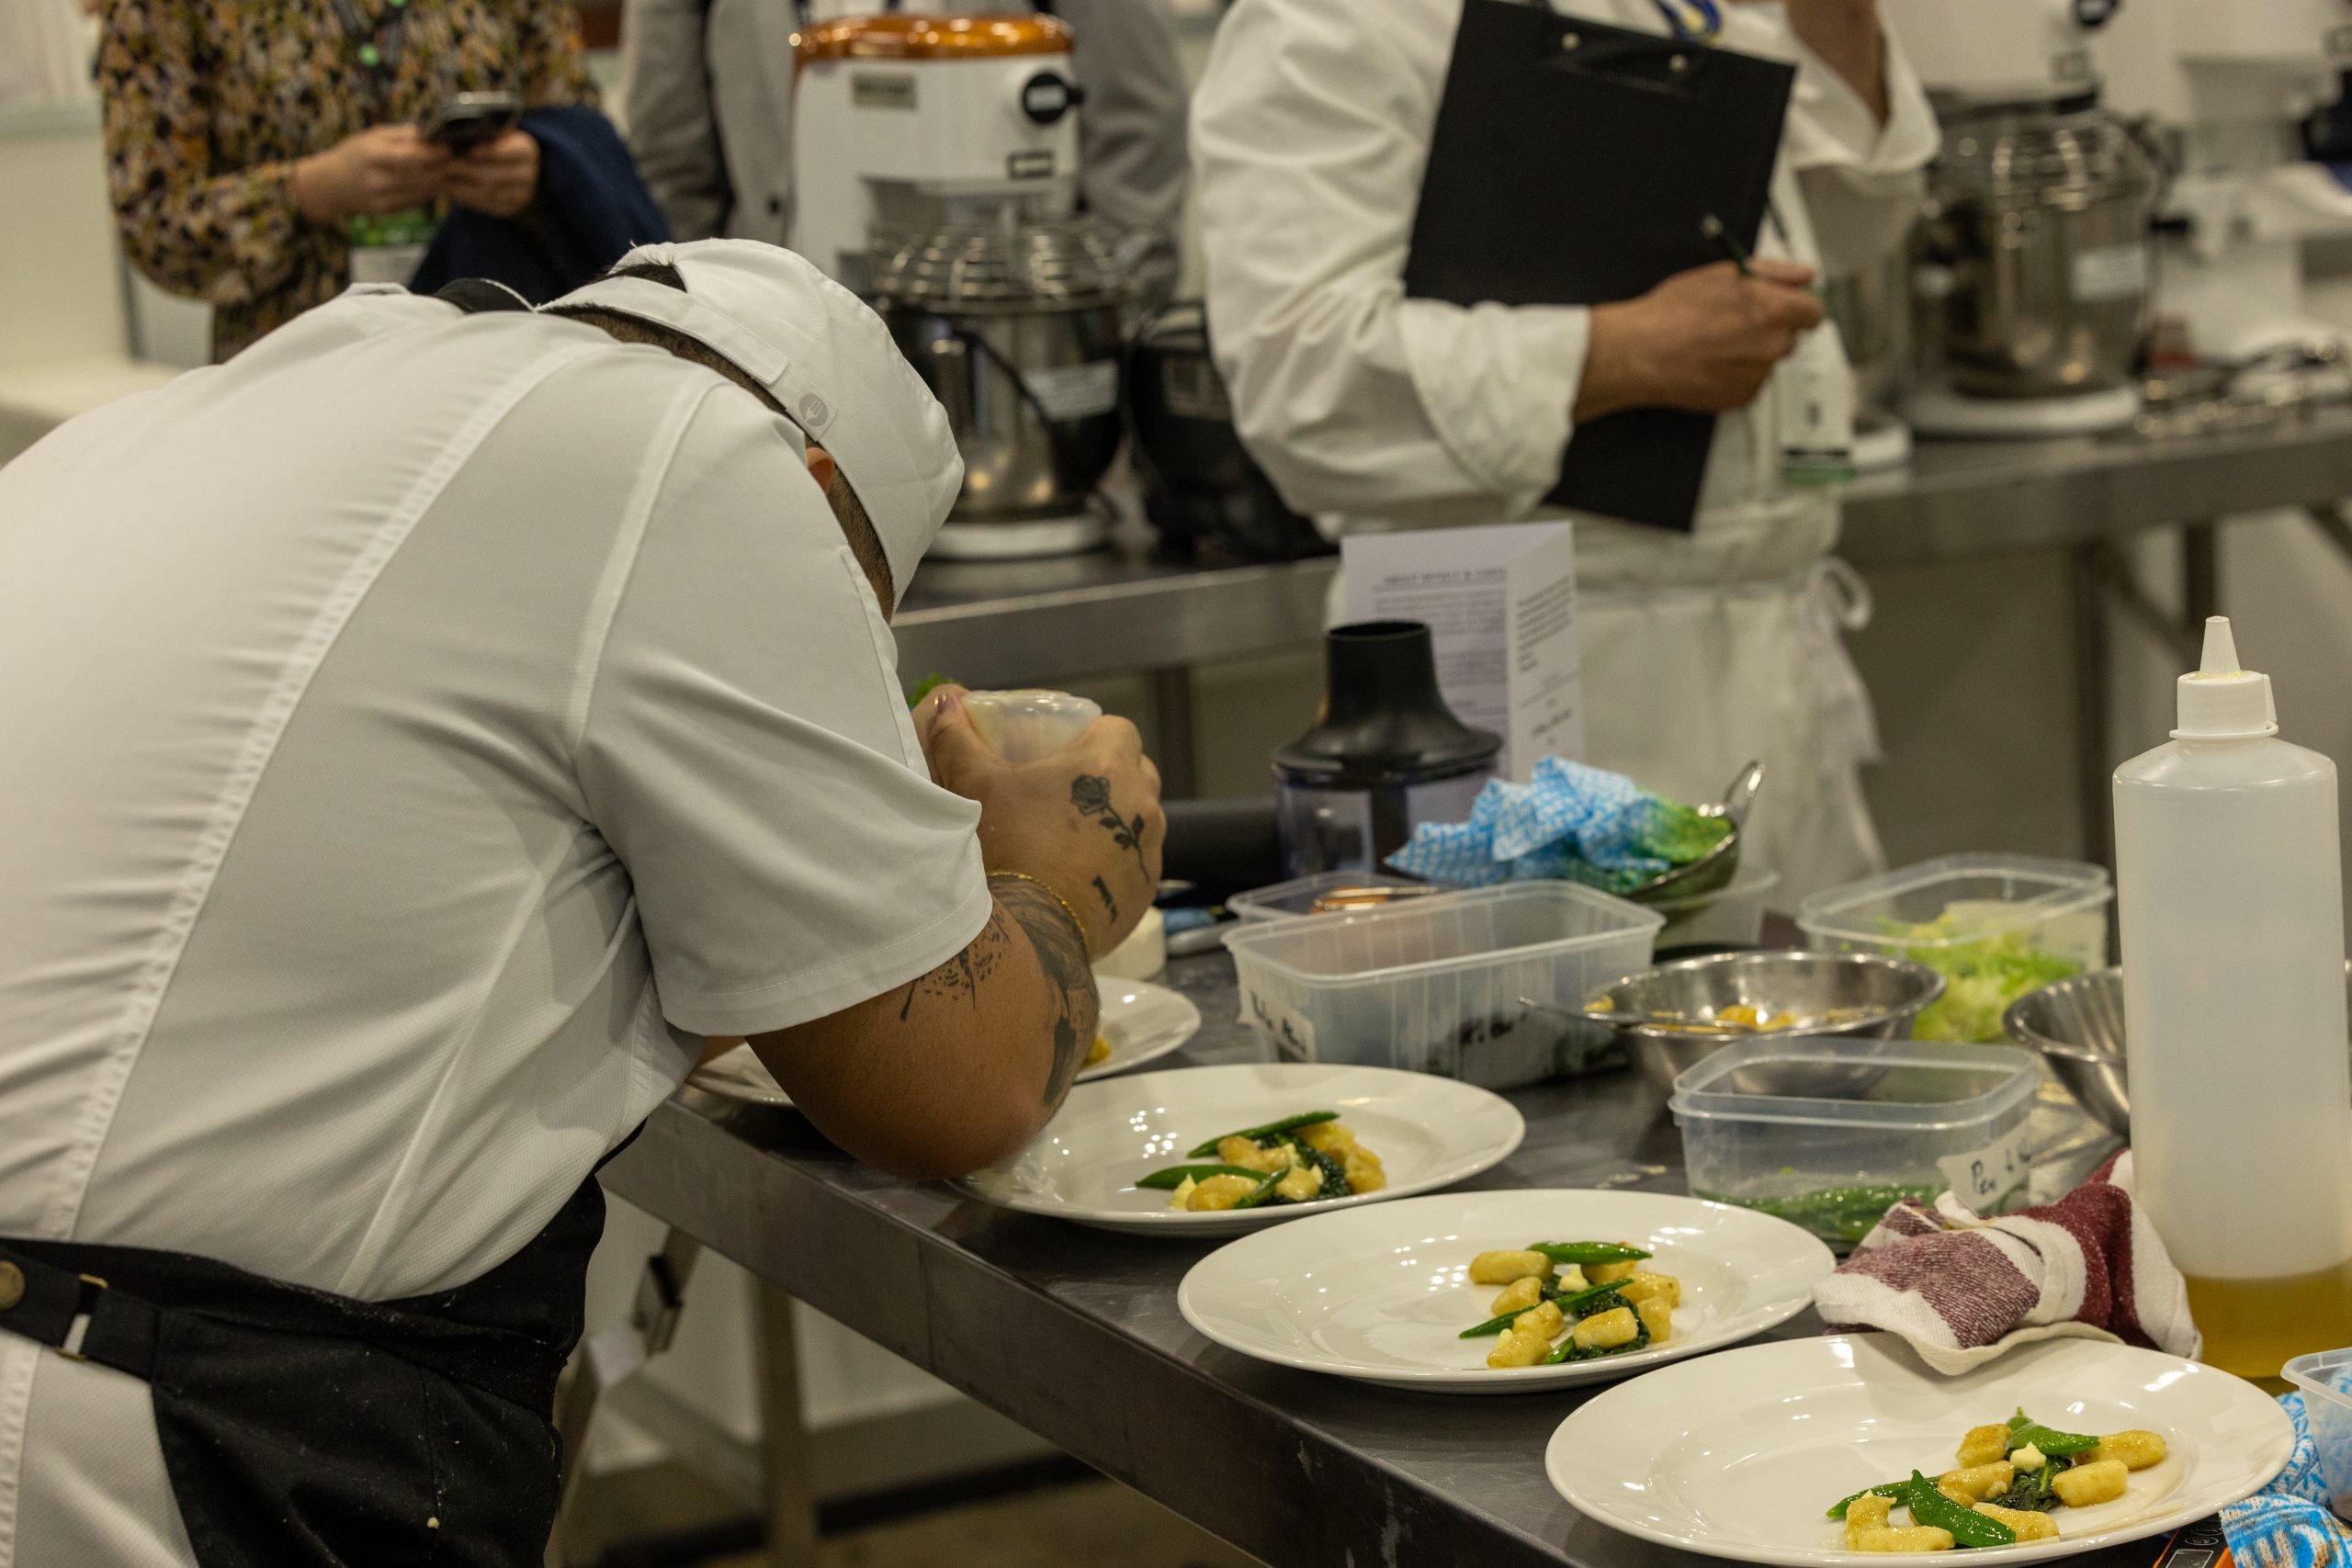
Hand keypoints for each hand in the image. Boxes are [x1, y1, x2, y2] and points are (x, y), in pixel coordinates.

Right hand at [292, 125, 449, 224]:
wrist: (330, 184)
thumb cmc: (355, 154)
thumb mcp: (372, 136)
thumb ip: (401, 135)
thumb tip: (431, 132)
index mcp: (371, 155)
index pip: (410, 156)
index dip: (434, 153)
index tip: (450, 147)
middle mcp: (375, 179)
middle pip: (420, 177)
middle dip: (442, 169)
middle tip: (458, 160)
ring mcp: (380, 198)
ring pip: (422, 192)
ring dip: (439, 182)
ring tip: (450, 170)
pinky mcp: (385, 211)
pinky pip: (415, 202)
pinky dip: (428, 192)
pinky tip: (434, 183)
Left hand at [442, 129, 540, 218]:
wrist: (512, 170)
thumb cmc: (496, 146)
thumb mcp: (495, 136)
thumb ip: (480, 136)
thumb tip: (453, 140)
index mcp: (526, 150)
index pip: (510, 151)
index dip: (489, 152)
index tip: (468, 152)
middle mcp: (528, 174)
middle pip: (495, 175)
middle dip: (467, 171)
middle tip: (446, 166)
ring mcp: (522, 194)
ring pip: (488, 193)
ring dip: (462, 187)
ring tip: (444, 179)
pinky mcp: (511, 209)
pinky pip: (486, 206)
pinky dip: (466, 199)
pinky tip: (452, 191)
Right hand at [914, 687, 1164, 958]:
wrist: (1029, 930)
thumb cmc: (1005, 845)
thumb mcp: (974, 785)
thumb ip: (958, 738)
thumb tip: (946, 702)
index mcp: (1111, 766)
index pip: (1119, 730)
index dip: (1093, 736)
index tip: (1065, 752)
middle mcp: (1144, 804)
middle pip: (1136, 773)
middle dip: (1109, 778)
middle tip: (1065, 794)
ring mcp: (1149, 850)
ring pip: (1139, 821)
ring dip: (1115, 821)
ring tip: (1070, 837)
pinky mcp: (1146, 891)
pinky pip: (1136, 864)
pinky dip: (1115, 863)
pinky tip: (1080, 875)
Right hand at [1578, 259, 1824, 419]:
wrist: (1640, 354)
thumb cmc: (1673, 313)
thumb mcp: (1722, 274)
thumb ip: (1773, 272)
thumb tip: (1803, 276)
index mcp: (1774, 311)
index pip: (1814, 312)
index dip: (1796, 307)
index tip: (1781, 306)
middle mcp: (1772, 347)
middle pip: (1789, 337)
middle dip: (1769, 329)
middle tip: (1733, 322)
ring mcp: (1758, 376)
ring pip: (1765, 361)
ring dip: (1750, 353)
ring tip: (1712, 344)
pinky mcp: (1740, 399)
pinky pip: (1748, 383)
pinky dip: (1734, 375)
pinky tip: (1708, 363)